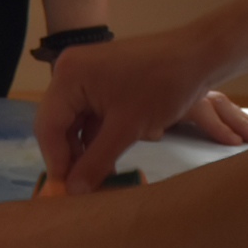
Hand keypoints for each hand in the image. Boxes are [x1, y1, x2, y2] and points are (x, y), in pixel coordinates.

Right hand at [36, 34, 247, 196]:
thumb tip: (72, 192)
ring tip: (96, 177)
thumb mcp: (127, 128)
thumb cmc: (163, 86)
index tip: (66, 190)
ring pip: (73, 121)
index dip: (56, 160)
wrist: (199, 56)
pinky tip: (105, 158)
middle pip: (57, 123)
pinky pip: (88, 114)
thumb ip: (95, 161)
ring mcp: (84, 74)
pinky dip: (95, 136)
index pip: (48, 126)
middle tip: (81, 186)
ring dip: (84, 148)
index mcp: (69, 75)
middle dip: (69, 155)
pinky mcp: (99, 80)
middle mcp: (69, 71)